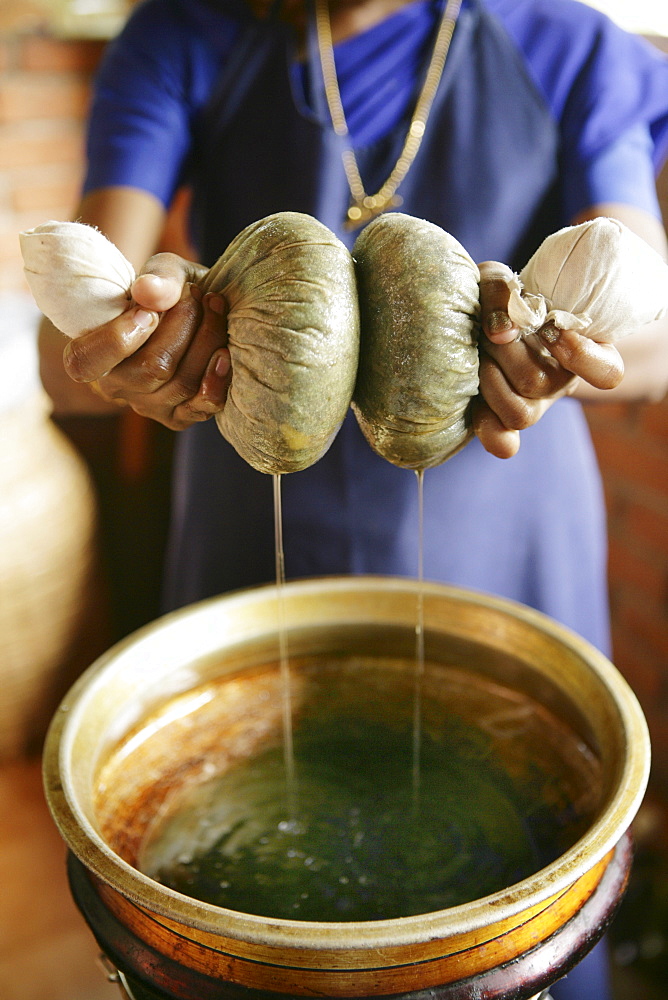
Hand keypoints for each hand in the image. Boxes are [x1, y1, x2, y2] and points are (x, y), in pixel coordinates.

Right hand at [62, 253, 230, 429]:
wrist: (199, 311)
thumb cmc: (170, 290)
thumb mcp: (163, 271)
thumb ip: (158, 277)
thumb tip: (148, 292)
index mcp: (91, 352)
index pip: (84, 363)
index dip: (116, 340)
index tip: (148, 312)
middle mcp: (115, 386)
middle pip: (154, 368)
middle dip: (184, 325)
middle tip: (198, 294)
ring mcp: (147, 406)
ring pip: (182, 383)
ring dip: (208, 341)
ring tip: (216, 307)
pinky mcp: (179, 416)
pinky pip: (201, 407)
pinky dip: (218, 379)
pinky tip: (225, 352)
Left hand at [472, 261, 623, 457]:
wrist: (483, 321)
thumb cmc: (503, 297)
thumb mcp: (502, 280)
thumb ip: (502, 292)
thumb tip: (502, 332)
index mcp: (582, 351)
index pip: (606, 372)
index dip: (580, 355)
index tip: (552, 330)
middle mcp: (562, 382)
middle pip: (540, 383)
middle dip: (504, 351)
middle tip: (487, 330)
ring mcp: (535, 405)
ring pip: (519, 412)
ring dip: (488, 378)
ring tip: (477, 354)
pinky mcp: (504, 420)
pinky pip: (504, 442)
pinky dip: (489, 431)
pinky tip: (474, 410)